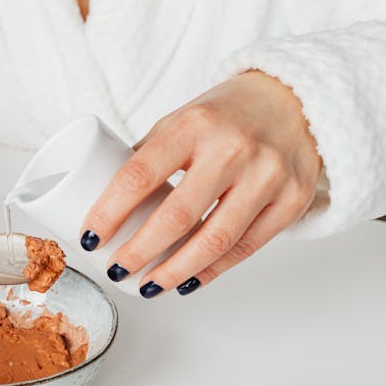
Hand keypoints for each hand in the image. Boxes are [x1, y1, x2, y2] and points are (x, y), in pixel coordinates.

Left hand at [80, 70, 321, 296]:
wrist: (295, 99)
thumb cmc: (226, 113)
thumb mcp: (181, 119)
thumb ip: (149, 156)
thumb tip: (107, 202)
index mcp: (194, 124)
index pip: (140, 175)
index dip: (109, 213)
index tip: (90, 238)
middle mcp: (233, 149)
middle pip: (176, 217)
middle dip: (138, 253)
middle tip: (116, 269)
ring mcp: (268, 176)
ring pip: (215, 242)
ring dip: (174, 272)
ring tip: (148, 286)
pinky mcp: (292, 200)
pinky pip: (246, 248)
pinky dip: (212, 271)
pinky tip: (188, 281)